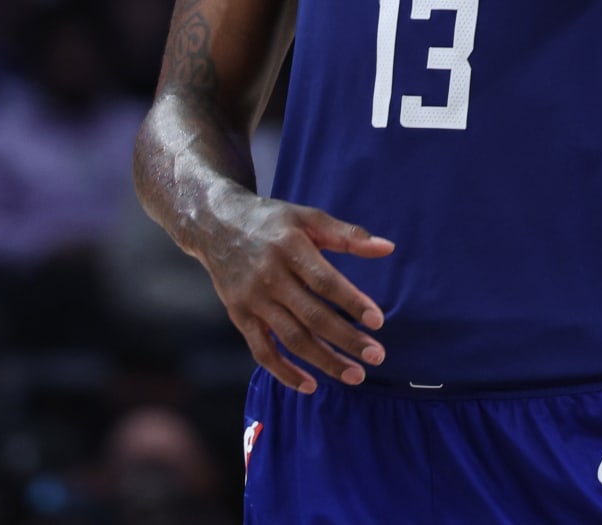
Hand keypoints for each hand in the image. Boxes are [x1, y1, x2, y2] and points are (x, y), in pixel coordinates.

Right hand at [196, 193, 393, 392]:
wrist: (214, 224)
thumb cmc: (269, 221)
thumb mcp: (307, 217)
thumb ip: (347, 235)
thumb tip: (387, 248)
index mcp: (290, 248)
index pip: (325, 282)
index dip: (352, 303)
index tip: (377, 322)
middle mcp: (269, 275)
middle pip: (312, 316)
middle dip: (346, 340)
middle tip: (376, 356)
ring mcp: (252, 299)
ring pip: (291, 338)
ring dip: (324, 361)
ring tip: (354, 375)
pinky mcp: (239, 315)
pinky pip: (262, 351)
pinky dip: (285, 372)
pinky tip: (310, 385)